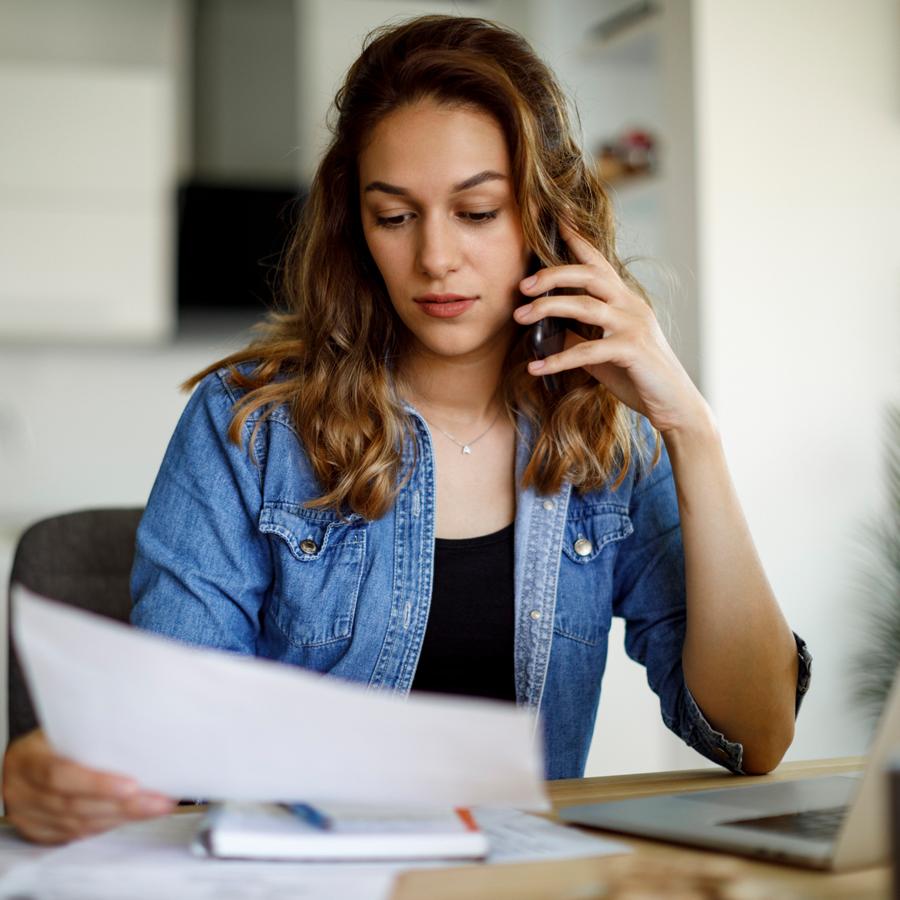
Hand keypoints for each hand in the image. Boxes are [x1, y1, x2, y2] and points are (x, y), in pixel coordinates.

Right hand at [2, 729, 176, 844]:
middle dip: (122, 805)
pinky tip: (129, 818)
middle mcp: (22, 791)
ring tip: (153, 808)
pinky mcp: (38, 831)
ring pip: (78, 824)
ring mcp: (28, 815)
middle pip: (75, 805)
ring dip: (120, 818)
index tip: (132, 785)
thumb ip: (87, 733)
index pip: (60, 775)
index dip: (97, 783)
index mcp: (27, 759)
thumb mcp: (60, 728)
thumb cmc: (49, 739)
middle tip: (157, 801)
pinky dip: (106, 826)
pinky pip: (75, 835)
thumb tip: (135, 729)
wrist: (21, 761)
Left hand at [514, 221, 709, 434]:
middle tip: (522, 286)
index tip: (555, 217)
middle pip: (589, 275)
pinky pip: (588, 350)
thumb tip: (548, 329)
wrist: (674, 404)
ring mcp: (634, 326)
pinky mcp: (633, 350)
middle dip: (552, 275)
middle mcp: (631, 305)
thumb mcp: (603, 351)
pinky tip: (535, 368)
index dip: (577, 239)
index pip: (598, 262)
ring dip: (547, 309)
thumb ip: (580, 335)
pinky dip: (559, 359)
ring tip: (519, 318)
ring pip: (585, 306)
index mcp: (624, 300)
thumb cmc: (637, 376)